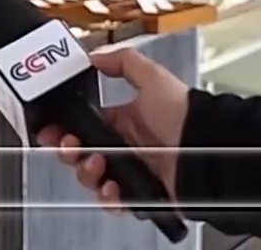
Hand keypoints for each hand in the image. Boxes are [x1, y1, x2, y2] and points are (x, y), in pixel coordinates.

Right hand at [36, 48, 188, 209]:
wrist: (208, 146)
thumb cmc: (185, 114)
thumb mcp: (153, 77)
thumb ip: (123, 62)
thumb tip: (95, 57)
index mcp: (123, 121)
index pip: (83, 127)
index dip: (64, 129)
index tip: (52, 129)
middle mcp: (124, 147)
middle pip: (80, 154)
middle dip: (69, 152)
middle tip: (71, 146)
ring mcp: (131, 172)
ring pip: (92, 178)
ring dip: (86, 173)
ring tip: (98, 165)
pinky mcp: (140, 194)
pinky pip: (113, 202)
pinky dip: (108, 198)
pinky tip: (112, 188)